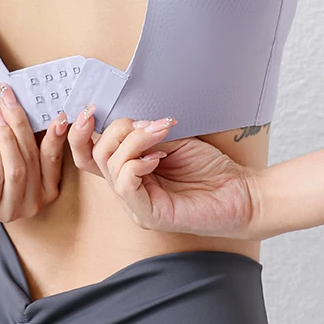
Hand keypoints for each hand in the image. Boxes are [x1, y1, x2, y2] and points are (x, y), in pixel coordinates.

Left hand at [0, 83, 67, 221]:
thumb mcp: (17, 142)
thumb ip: (33, 134)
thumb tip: (45, 109)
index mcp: (47, 190)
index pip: (54, 161)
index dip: (56, 138)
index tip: (59, 116)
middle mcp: (33, 205)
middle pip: (32, 161)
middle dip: (22, 127)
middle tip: (13, 102)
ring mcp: (10, 211)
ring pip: (16, 169)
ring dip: (7, 136)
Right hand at [66, 105, 260, 239]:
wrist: (242, 192)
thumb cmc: (210, 169)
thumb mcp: (170, 140)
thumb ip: (143, 134)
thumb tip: (125, 122)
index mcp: (127, 172)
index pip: (87, 153)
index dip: (81, 131)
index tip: (92, 109)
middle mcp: (126, 190)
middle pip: (95, 154)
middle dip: (119, 129)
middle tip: (151, 124)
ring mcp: (134, 205)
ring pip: (110, 164)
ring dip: (135, 140)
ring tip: (162, 132)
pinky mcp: (148, 215)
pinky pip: (125, 183)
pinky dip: (137, 162)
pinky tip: (159, 157)